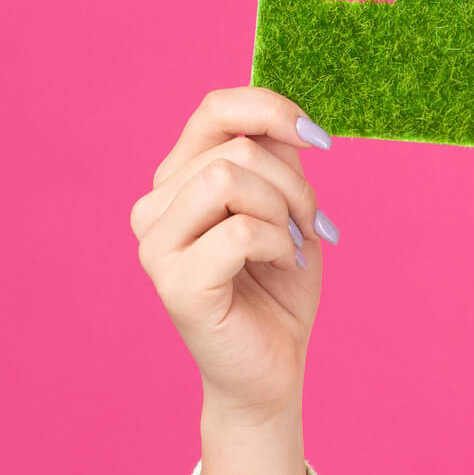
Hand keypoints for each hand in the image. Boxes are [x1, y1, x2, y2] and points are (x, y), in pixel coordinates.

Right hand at [132, 86, 332, 420]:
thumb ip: (276, 160)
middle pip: (235, 149)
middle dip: (293, 186)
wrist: (273, 365)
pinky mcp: (174, 283)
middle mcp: (154, 207)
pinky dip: (277, 244)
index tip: (319, 141)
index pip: (215, 109)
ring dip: (283, 212)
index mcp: (178, 180)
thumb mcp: (286, 206)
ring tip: (291, 247)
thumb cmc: (278, 285)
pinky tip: (280, 265)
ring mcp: (156, 245)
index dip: (272, 110)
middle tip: (309, 227)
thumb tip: (284, 122)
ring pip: (229, 180)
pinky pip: (241, 231)